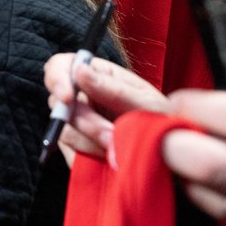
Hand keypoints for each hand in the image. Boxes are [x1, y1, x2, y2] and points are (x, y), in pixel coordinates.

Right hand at [43, 54, 167, 164]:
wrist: (168, 159)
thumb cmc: (162, 123)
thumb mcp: (145, 102)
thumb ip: (112, 88)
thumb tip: (79, 69)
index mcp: (99, 76)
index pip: (62, 65)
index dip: (58, 78)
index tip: (68, 98)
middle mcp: (83, 97)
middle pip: (59, 101)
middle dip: (85, 120)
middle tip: (111, 134)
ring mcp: (77, 123)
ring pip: (64, 128)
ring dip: (91, 139)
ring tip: (119, 146)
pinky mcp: (76, 147)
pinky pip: (69, 149)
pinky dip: (89, 152)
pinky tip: (109, 155)